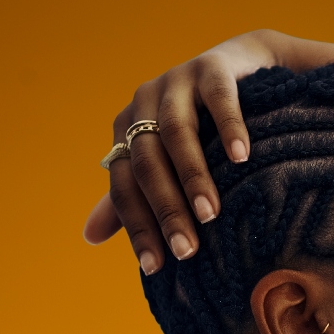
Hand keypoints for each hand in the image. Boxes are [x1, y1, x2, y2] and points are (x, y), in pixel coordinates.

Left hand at [85, 31, 282, 272]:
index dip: (137, 226)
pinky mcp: (213, 66)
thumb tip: (89, 237)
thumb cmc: (206, 124)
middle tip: (188, 249)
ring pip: (177, 133)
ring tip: (210, 213)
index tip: (157, 267)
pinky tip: (242, 157)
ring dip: (192, 176)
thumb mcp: (168, 159)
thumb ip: (135, 193)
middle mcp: (145, 103)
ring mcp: (178, 81)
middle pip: (147, 162)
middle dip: (166, 209)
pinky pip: (218, 98)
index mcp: (127, 128)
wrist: (243, 66)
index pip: (123, 184)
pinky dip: (229, 128)